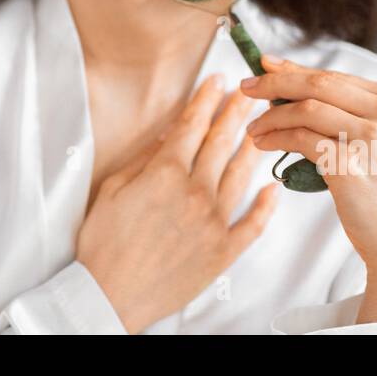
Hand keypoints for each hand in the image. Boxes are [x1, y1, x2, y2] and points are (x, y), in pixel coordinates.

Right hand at [76, 73, 280, 333]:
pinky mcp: (224, 250)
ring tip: (264, 127)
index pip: (192, 124)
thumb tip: (166, 135)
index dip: (206, 99)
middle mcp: (195, 191)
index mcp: (165, 173)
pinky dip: (266, 206)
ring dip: (254, 146)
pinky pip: (252, 224)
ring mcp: (214, 221)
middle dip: (236, 112)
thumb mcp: (113, 189)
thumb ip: (143, 159)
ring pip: (242, 174)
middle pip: (222, 142)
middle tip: (251, 92)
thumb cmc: (103, 243)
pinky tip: (273, 190)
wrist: (110, 295)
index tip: (217, 80)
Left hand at [241, 55, 376, 319]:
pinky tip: (262, 144)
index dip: (293, 69)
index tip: (263, 64)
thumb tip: (283, 72)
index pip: (333, 75)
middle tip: (245, 86)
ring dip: (271, 117)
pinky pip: (301, 140)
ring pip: (306, 110)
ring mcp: (373, 139)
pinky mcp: (351, 165)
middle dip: (274, 83)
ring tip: (254, 127)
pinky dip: (276, 138)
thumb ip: (340, 106)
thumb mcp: (374, 136)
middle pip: (318, 84)